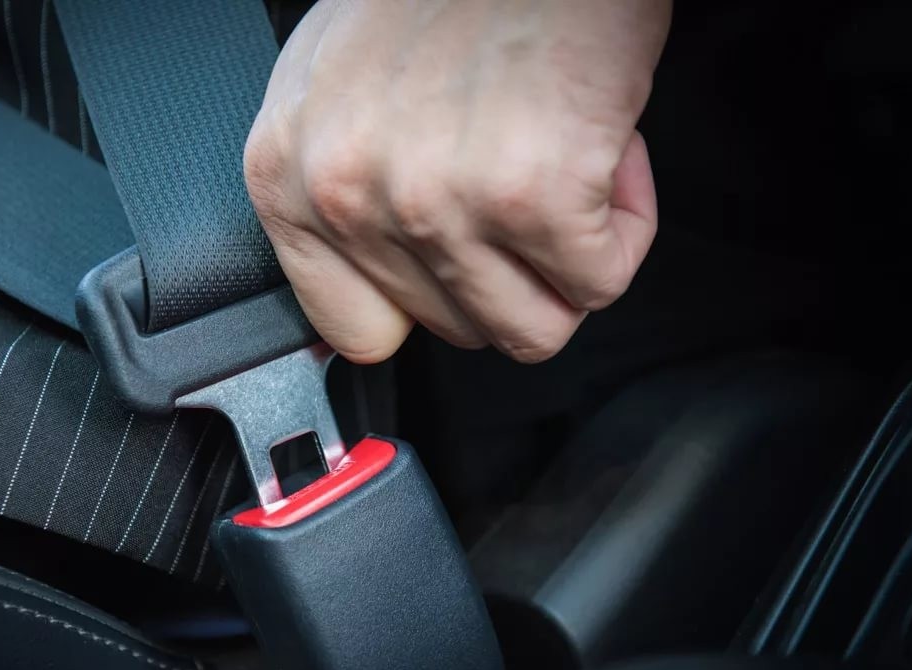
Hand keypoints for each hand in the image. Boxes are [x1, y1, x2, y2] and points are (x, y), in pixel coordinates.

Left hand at [244, 0, 670, 362]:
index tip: (458, 258)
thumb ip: (335, 199)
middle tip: (523, 167)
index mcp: (289, 177)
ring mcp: (434, 201)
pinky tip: (604, 154)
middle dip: (511, 263)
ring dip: (568, 256)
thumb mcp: (336, 93)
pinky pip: (598, 282)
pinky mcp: (528, 195)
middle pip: (458, 329)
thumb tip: (365, 306)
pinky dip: (622, 227)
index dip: (428, 301)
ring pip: (532, 328)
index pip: (355, 333)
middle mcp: (348, 196)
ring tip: (563, 164)